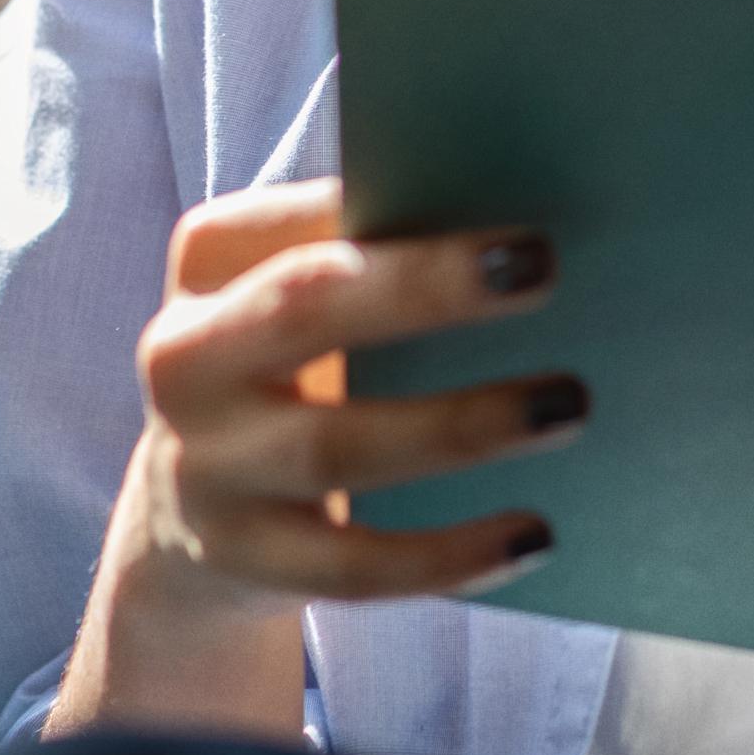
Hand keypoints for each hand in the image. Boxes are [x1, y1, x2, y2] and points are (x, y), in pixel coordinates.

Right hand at [50, 178, 578, 734]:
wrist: (195, 511)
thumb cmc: (299, 363)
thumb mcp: (307, 296)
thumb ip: (382, 250)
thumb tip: (526, 224)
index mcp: (209, 265)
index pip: (281, 218)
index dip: (370, 198)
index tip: (475, 186)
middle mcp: (187, 361)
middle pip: (301, 311)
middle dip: (424, 288)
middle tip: (542, 267)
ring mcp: (204, 469)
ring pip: (336, 449)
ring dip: (461, 426)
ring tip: (567, 404)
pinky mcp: (242, 563)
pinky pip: (351, 568)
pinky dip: (446, 555)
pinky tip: (532, 534)